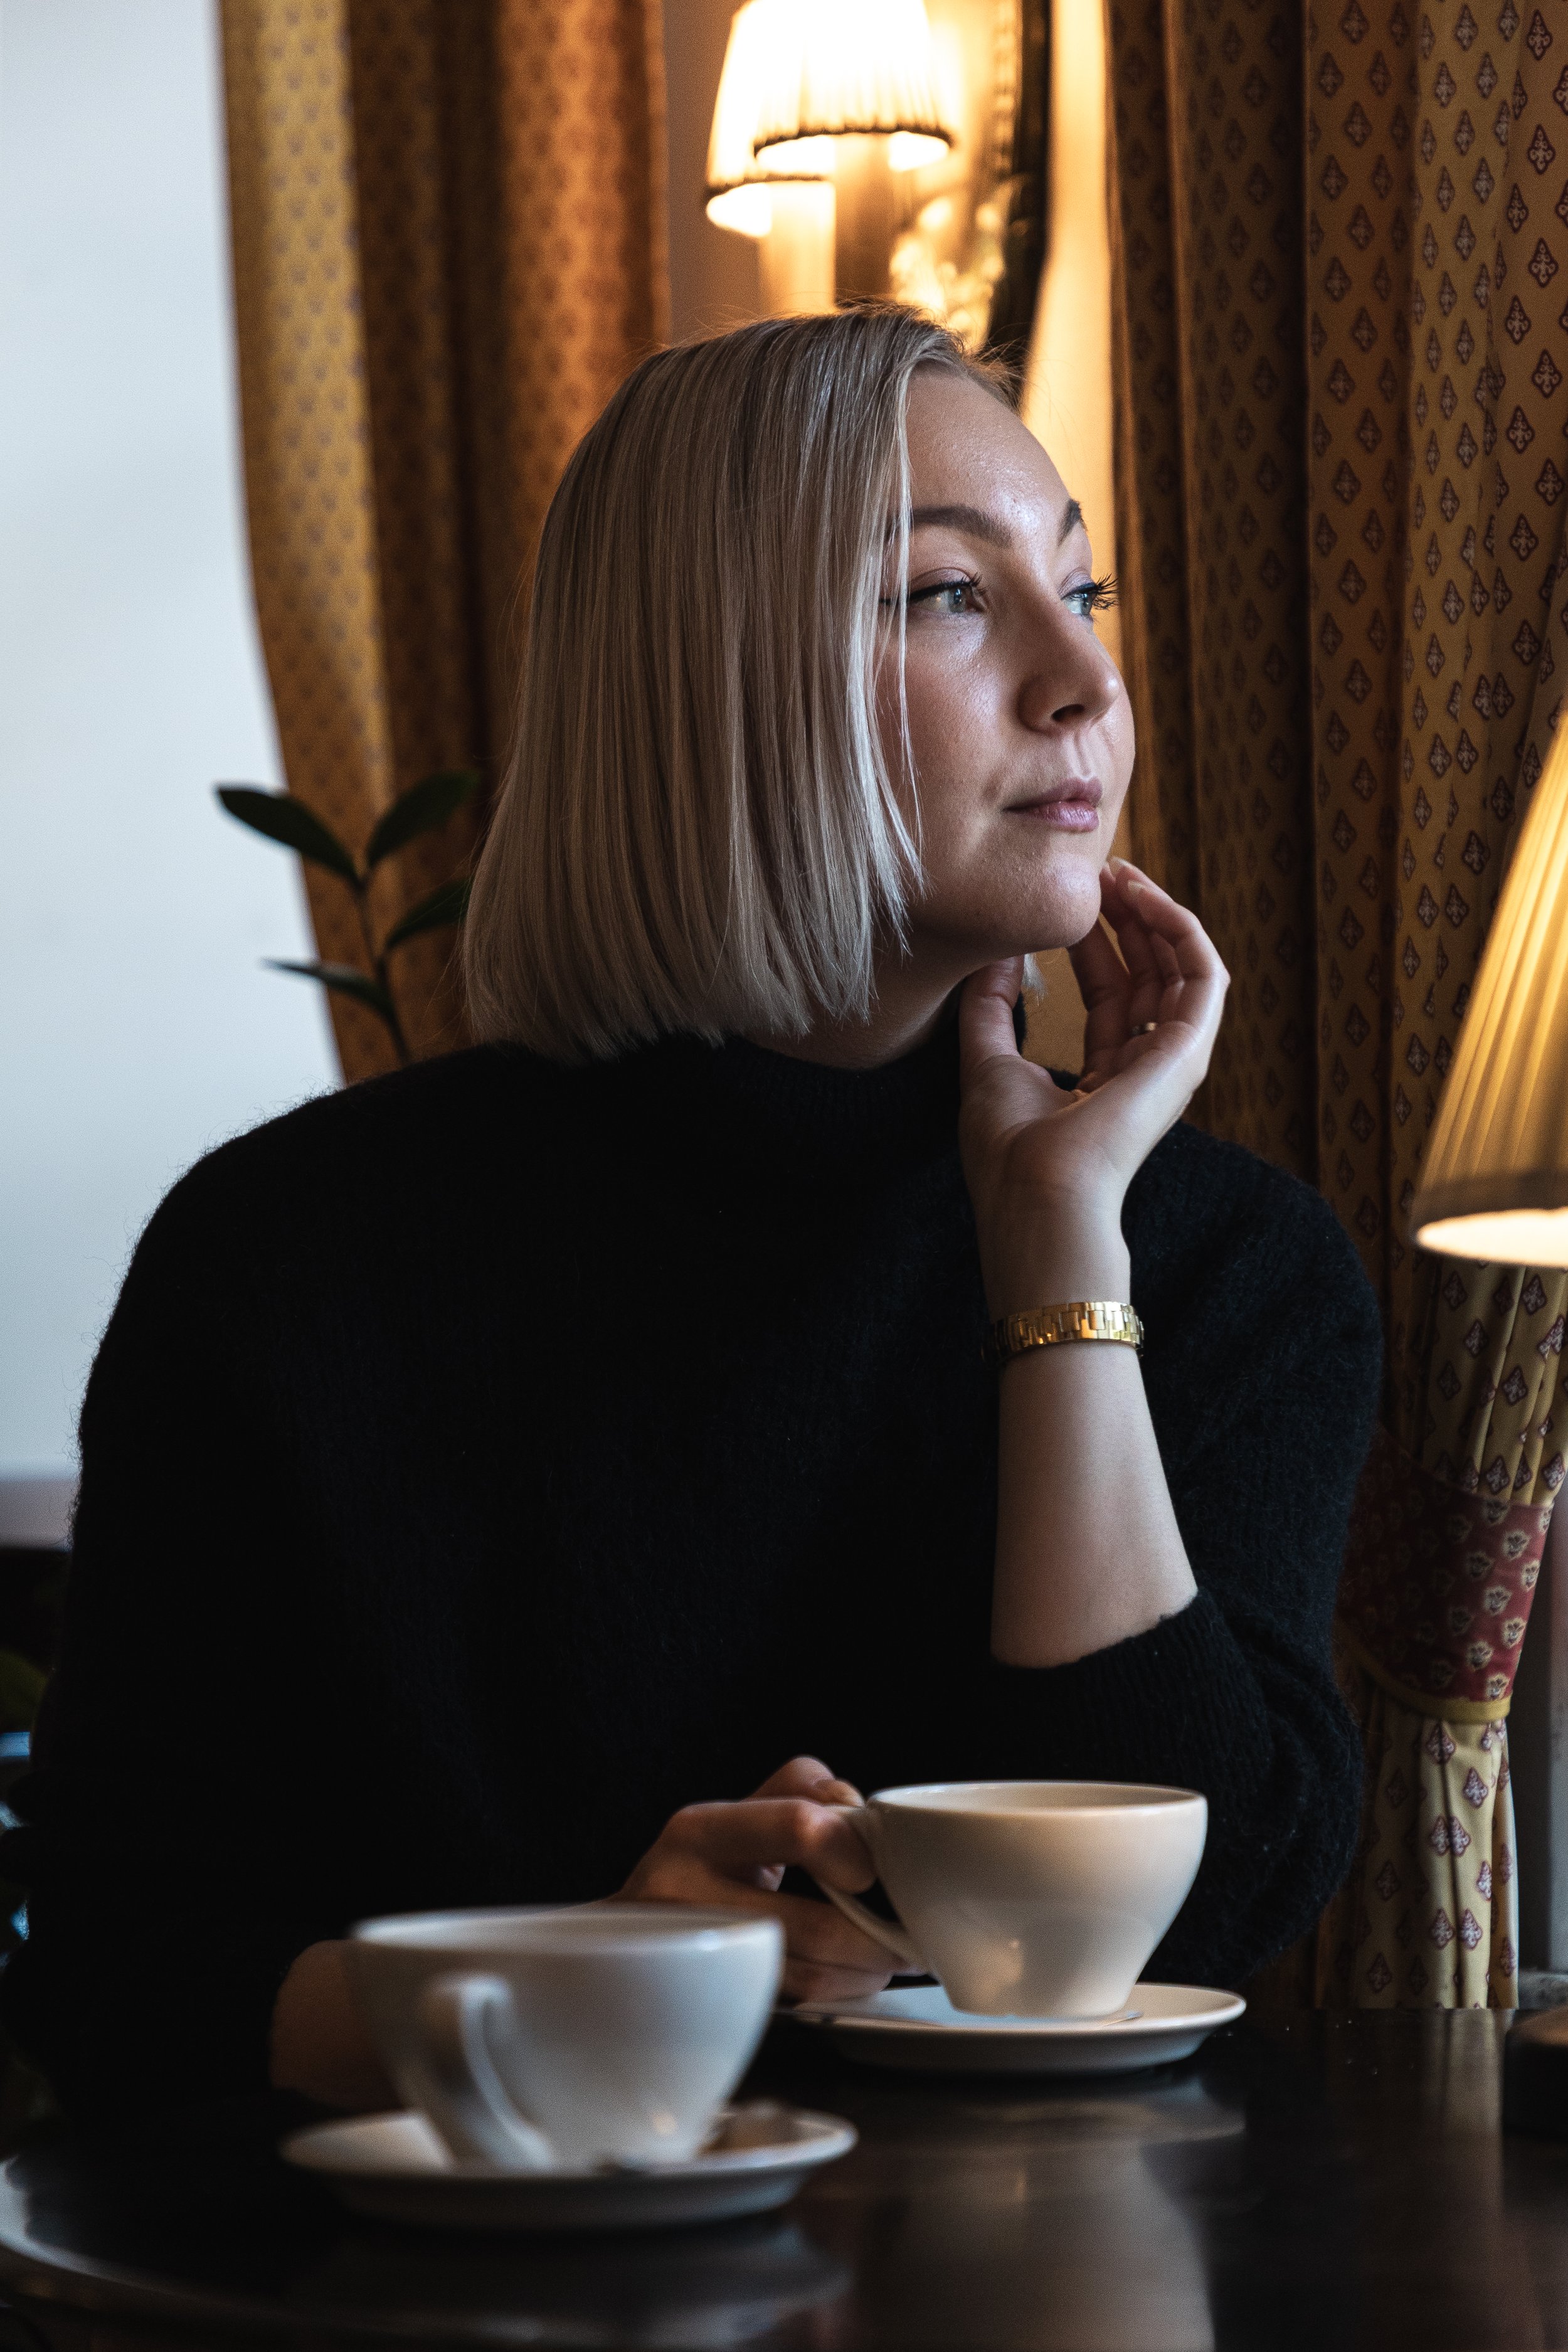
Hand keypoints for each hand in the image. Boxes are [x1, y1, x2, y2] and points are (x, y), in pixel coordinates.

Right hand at [620, 1756, 891, 2002]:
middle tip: (906, 1935)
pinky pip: (795, 2005)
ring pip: (811, 1975)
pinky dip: (837, 1992)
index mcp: (700, 1831)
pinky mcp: (712, 2005)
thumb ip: (803, 1790)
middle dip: (876, 1936)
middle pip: (814, 1924)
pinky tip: (847, 1976)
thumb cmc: (704, 1866)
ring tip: (881, 1958)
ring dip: (864, 1971)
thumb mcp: (739, 1811)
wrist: (632, 1937)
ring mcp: (698, 1958)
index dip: (854, 1848)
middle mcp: (687, 1894)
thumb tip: (858, 1815)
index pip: (799, 1826)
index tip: (872, 1867)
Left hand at [959, 859, 1227, 1312]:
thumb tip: (994, 951)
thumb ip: (989, 1008)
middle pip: (1149, 976)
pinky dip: (1183, 932)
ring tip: (1121, 873)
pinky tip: (1150, 899)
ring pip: (1180, 969)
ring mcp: (1173, 1063)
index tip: (1073, 899)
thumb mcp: (986, 1062)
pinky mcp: (1191, 1052)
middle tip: (1101, 869)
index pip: (1111, 996)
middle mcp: (1146, 1070)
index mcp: (1105, 1078)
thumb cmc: (1010, 1150)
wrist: (1037, 1192)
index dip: (1093, 943)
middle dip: (1128, 918)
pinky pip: (1205, 976)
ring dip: (1156, 915)